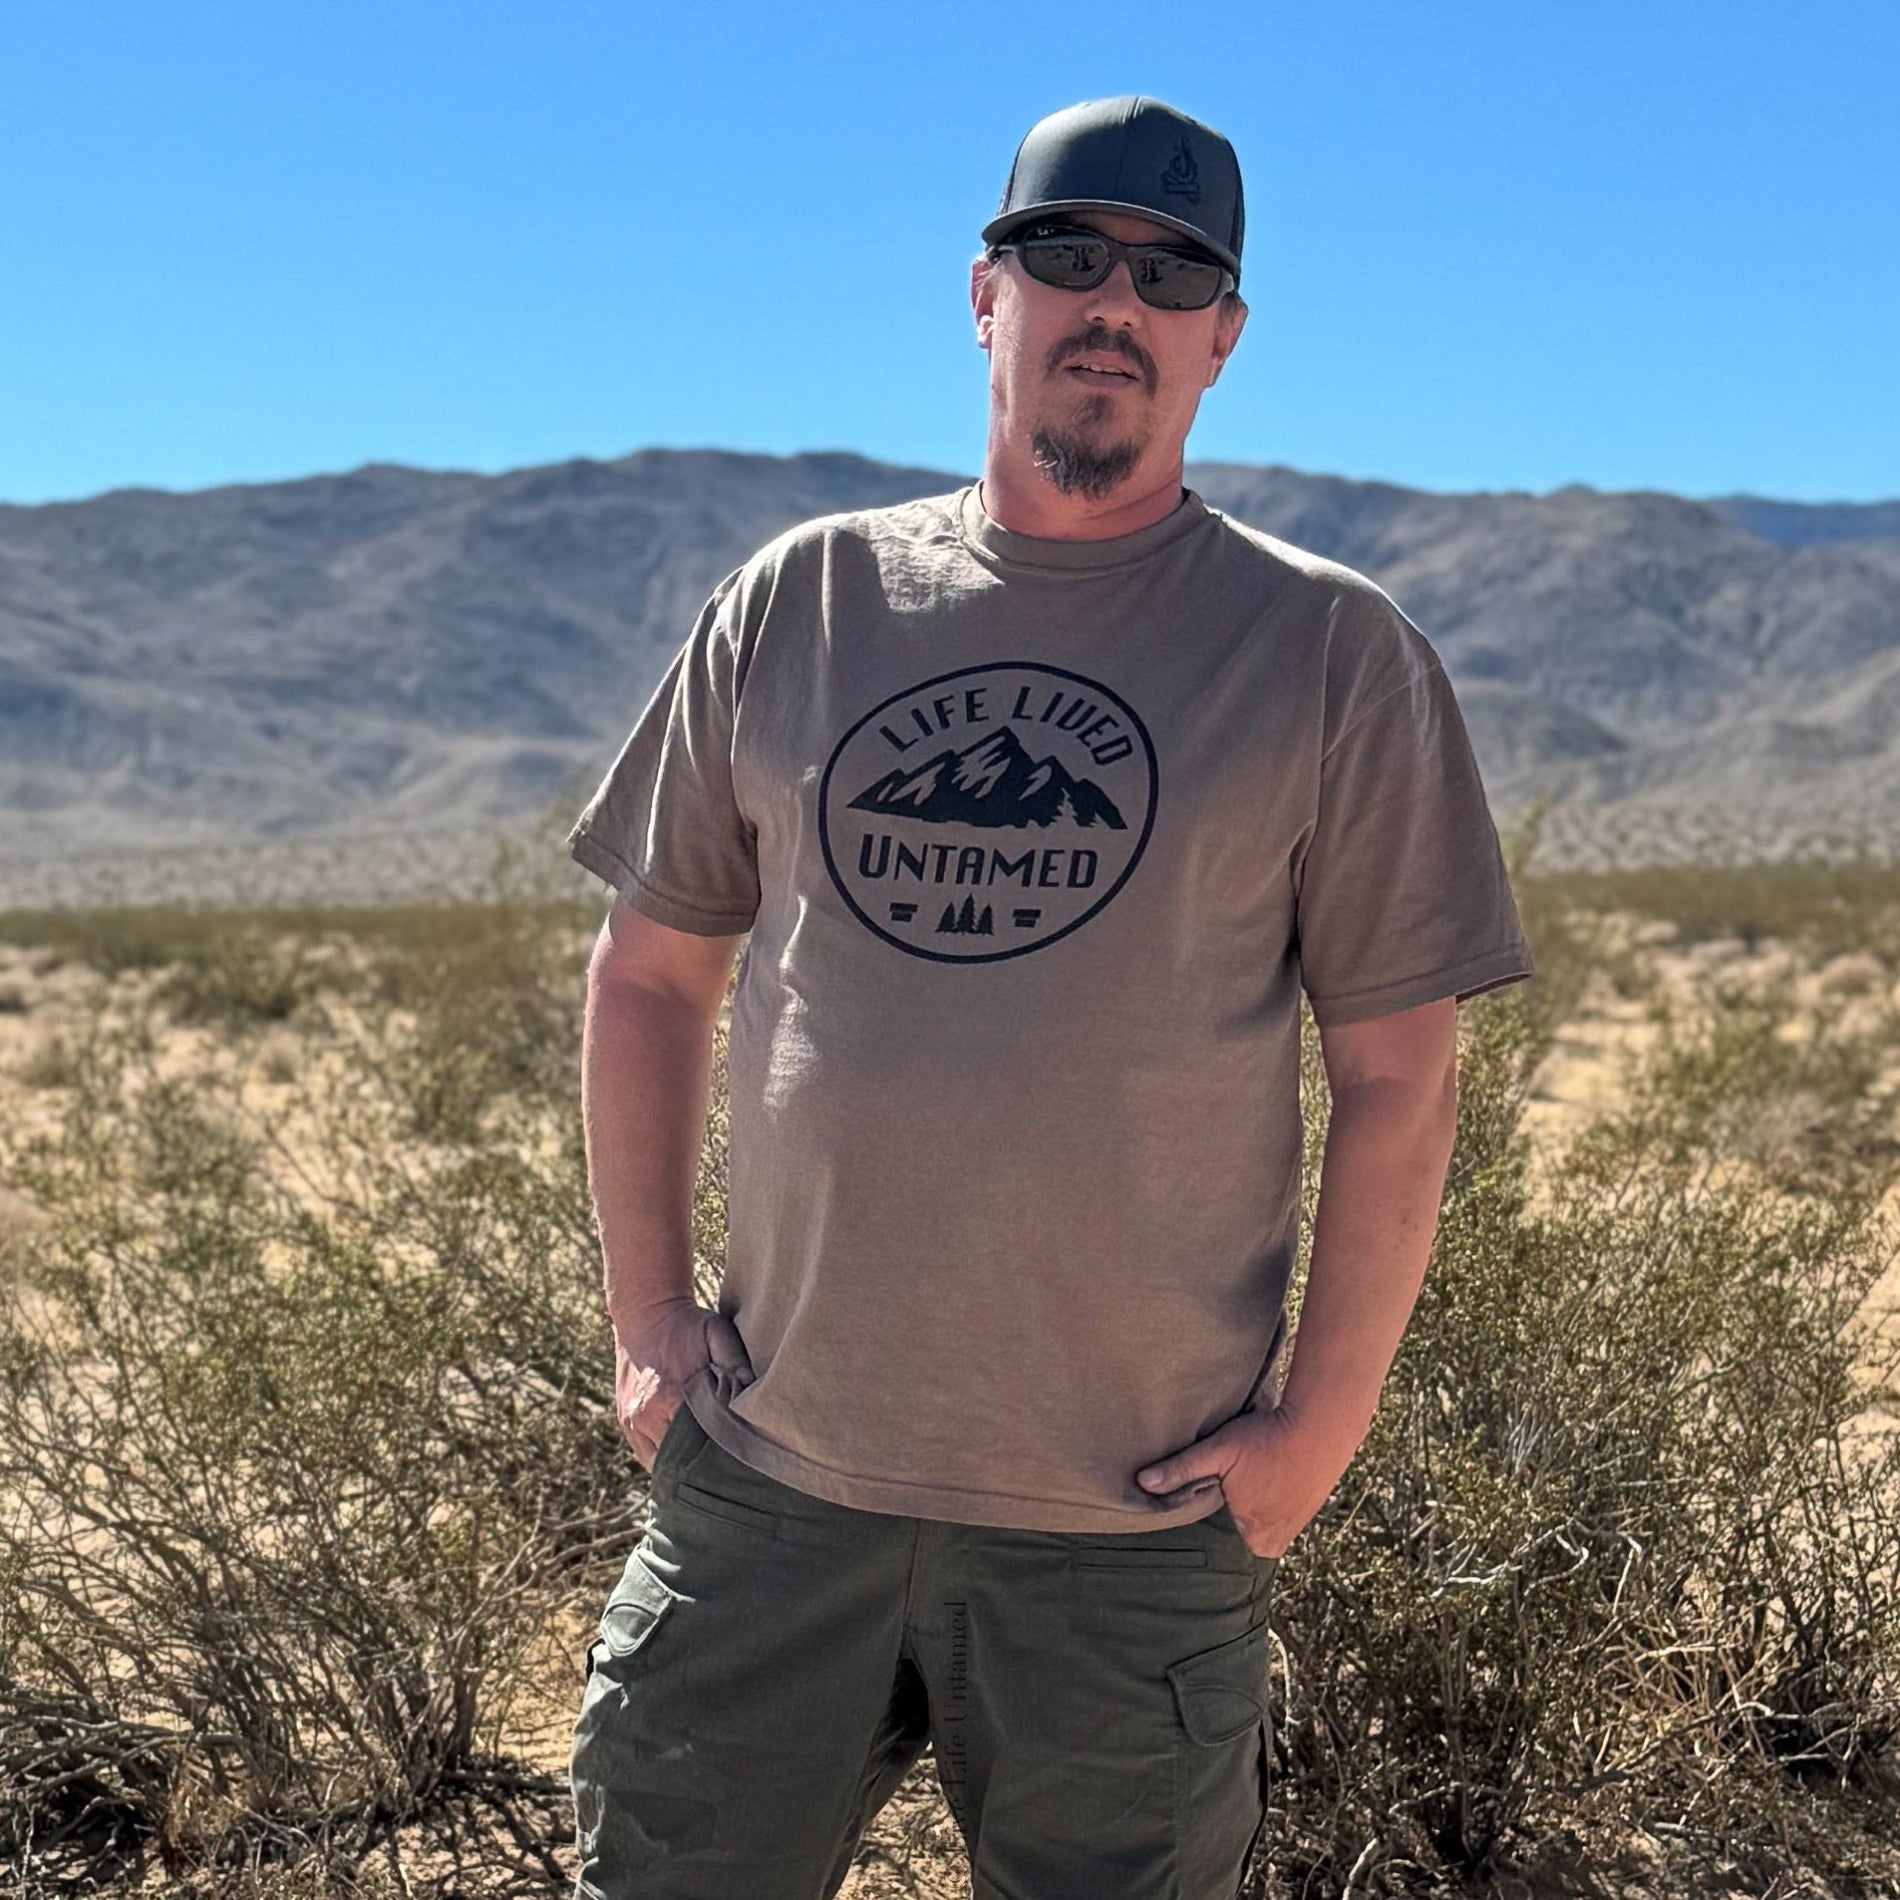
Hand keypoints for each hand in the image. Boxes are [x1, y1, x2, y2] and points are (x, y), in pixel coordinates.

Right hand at [613, 1298, 754, 1469]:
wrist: (645, 1314)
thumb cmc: (685, 1325)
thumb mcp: (715, 1332)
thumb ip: (734, 1361)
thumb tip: (751, 1387)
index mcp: (673, 1397)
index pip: (702, 1443)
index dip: (721, 1454)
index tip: (739, 1458)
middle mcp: (649, 1416)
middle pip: (682, 1459)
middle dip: (703, 1468)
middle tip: (728, 1473)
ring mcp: (634, 1422)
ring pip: (662, 1463)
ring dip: (683, 1469)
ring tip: (708, 1474)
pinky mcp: (626, 1423)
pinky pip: (647, 1457)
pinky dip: (665, 1463)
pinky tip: (684, 1467)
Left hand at [1135, 1402, 1358, 1558]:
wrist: (1321, 1424)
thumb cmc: (1268, 1439)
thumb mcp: (1219, 1451)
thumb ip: (1182, 1469)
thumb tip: (1143, 1484)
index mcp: (1256, 1540)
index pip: (1218, 1547)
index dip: (1207, 1527)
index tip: (1203, 1505)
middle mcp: (1277, 1541)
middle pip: (1237, 1536)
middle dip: (1226, 1517)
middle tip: (1221, 1489)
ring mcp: (1296, 1525)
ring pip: (1258, 1522)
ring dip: (1249, 1505)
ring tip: (1245, 1481)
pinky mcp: (1308, 1507)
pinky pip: (1277, 1510)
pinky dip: (1267, 1497)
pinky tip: (1263, 1477)